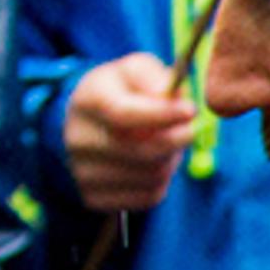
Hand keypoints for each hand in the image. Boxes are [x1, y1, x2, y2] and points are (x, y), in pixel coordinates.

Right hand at [62, 52, 197, 212]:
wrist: (86, 125)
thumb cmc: (120, 93)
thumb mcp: (133, 72)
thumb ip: (154, 76)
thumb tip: (174, 96)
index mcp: (87, 101)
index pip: (123, 114)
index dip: (161, 115)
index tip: (190, 111)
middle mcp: (78, 138)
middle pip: (142, 151)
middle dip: (176, 140)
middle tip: (188, 129)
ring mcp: (82, 171)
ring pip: (152, 176)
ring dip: (171, 161)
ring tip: (166, 145)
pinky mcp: (95, 197)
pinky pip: (148, 196)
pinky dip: (162, 181)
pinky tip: (154, 164)